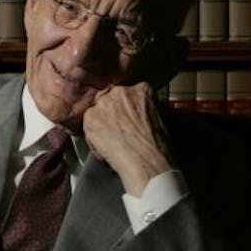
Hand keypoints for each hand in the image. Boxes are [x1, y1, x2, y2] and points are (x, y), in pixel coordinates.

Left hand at [81, 82, 175, 196]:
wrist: (147, 161)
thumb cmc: (158, 146)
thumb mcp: (162, 119)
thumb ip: (147, 109)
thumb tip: (141, 114)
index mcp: (142, 89)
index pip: (129, 95)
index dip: (128, 110)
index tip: (129, 120)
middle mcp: (122, 91)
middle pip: (112, 100)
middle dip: (114, 115)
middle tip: (121, 133)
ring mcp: (104, 103)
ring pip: (99, 112)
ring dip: (103, 126)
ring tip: (114, 143)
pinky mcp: (91, 117)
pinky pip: (89, 126)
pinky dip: (94, 139)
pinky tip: (107, 149)